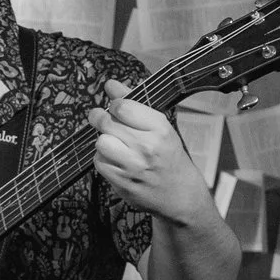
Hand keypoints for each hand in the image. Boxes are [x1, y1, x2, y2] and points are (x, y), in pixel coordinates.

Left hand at [89, 79, 212, 224]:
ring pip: (101, 142)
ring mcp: (134, 166)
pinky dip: (103, 159)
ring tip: (114, 144)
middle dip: (100, 118)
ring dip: (104, 141)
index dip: (113, 105)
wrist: (180, 194)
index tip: (115, 108)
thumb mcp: (159, 127)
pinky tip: (116, 160)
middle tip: (102, 119)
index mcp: (159, 128)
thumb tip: (110, 84)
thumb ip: (133, 103)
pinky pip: (99, 162)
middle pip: (107, 123)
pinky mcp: (122, 183)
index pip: (121, 106)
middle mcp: (147, 146)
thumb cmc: (169, 157)